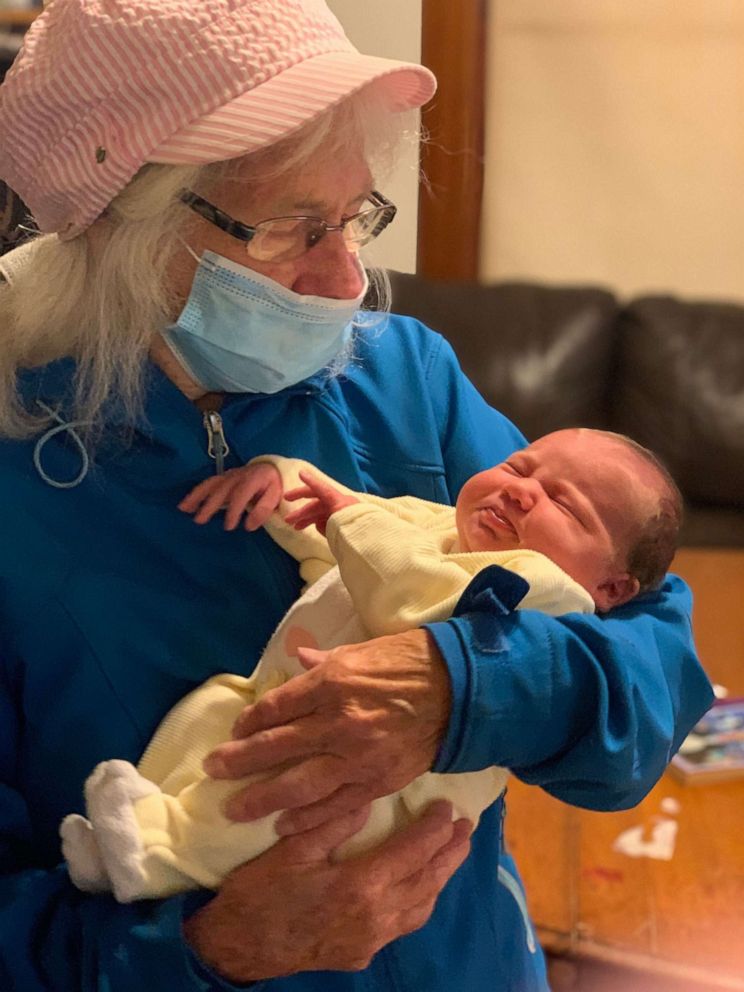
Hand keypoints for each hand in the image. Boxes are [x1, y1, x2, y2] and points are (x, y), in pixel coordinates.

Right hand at [178, 462, 282, 530]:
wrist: (271, 468)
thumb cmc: (274, 485)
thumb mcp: (275, 496)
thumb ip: (263, 510)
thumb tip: (249, 526)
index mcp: (253, 478)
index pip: (241, 494)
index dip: (234, 510)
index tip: (228, 526)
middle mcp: (238, 475)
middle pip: (221, 489)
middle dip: (209, 505)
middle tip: (199, 520)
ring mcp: (229, 475)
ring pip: (210, 484)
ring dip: (196, 496)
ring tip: (184, 509)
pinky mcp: (223, 477)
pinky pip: (208, 484)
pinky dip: (196, 493)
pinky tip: (186, 504)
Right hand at [184, 800, 471, 980]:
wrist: (237, 948)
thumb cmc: (259, 892)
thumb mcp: (292, 850)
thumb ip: (333, 823)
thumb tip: (368, 799)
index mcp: (360, 886)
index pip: (413, 852)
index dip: (434, 829)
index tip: (448, 807)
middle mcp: (376, 918)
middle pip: (427, 882)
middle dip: (450, 853)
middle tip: (467, 828)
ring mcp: (370, 940)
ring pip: (420, 907)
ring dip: (439, 879)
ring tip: (451, 854)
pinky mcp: (360, 954)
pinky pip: (403, 924)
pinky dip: (419, 901)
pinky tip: (417, 889)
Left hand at [204, 629, 451, 833]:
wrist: (461, 689)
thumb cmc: (410, 661)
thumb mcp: (363, 650)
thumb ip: (324, 661)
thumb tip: (295, 659)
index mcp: (332, 682)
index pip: (277, 706)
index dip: (251, 720)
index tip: (236, 729)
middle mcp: (339, 721)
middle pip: (277, 746)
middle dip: (241, 761)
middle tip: (213, 771)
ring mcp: (358, 756)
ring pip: (299, 783)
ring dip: (262, 797)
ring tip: (234, 808)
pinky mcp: (378, 781)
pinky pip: (336, 805)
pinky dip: (308, 818)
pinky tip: (283, 825)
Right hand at [283, 469, 358, 535]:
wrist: (372, 545)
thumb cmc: (354, 528)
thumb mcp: (337, 517)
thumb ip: (323, 516)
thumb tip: (317, 518)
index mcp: (339, 501)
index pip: (322, 489)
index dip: (311, 481)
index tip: (299, 474)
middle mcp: (340, 506)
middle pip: (317, 505)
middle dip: (302, 511)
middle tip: (287, 519)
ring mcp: (342, 517)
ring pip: (321, 515)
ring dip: (307, 520)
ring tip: (295, 528)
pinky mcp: (343, 527)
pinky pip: (328, 523)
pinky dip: (319, 525)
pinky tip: (313, 530)